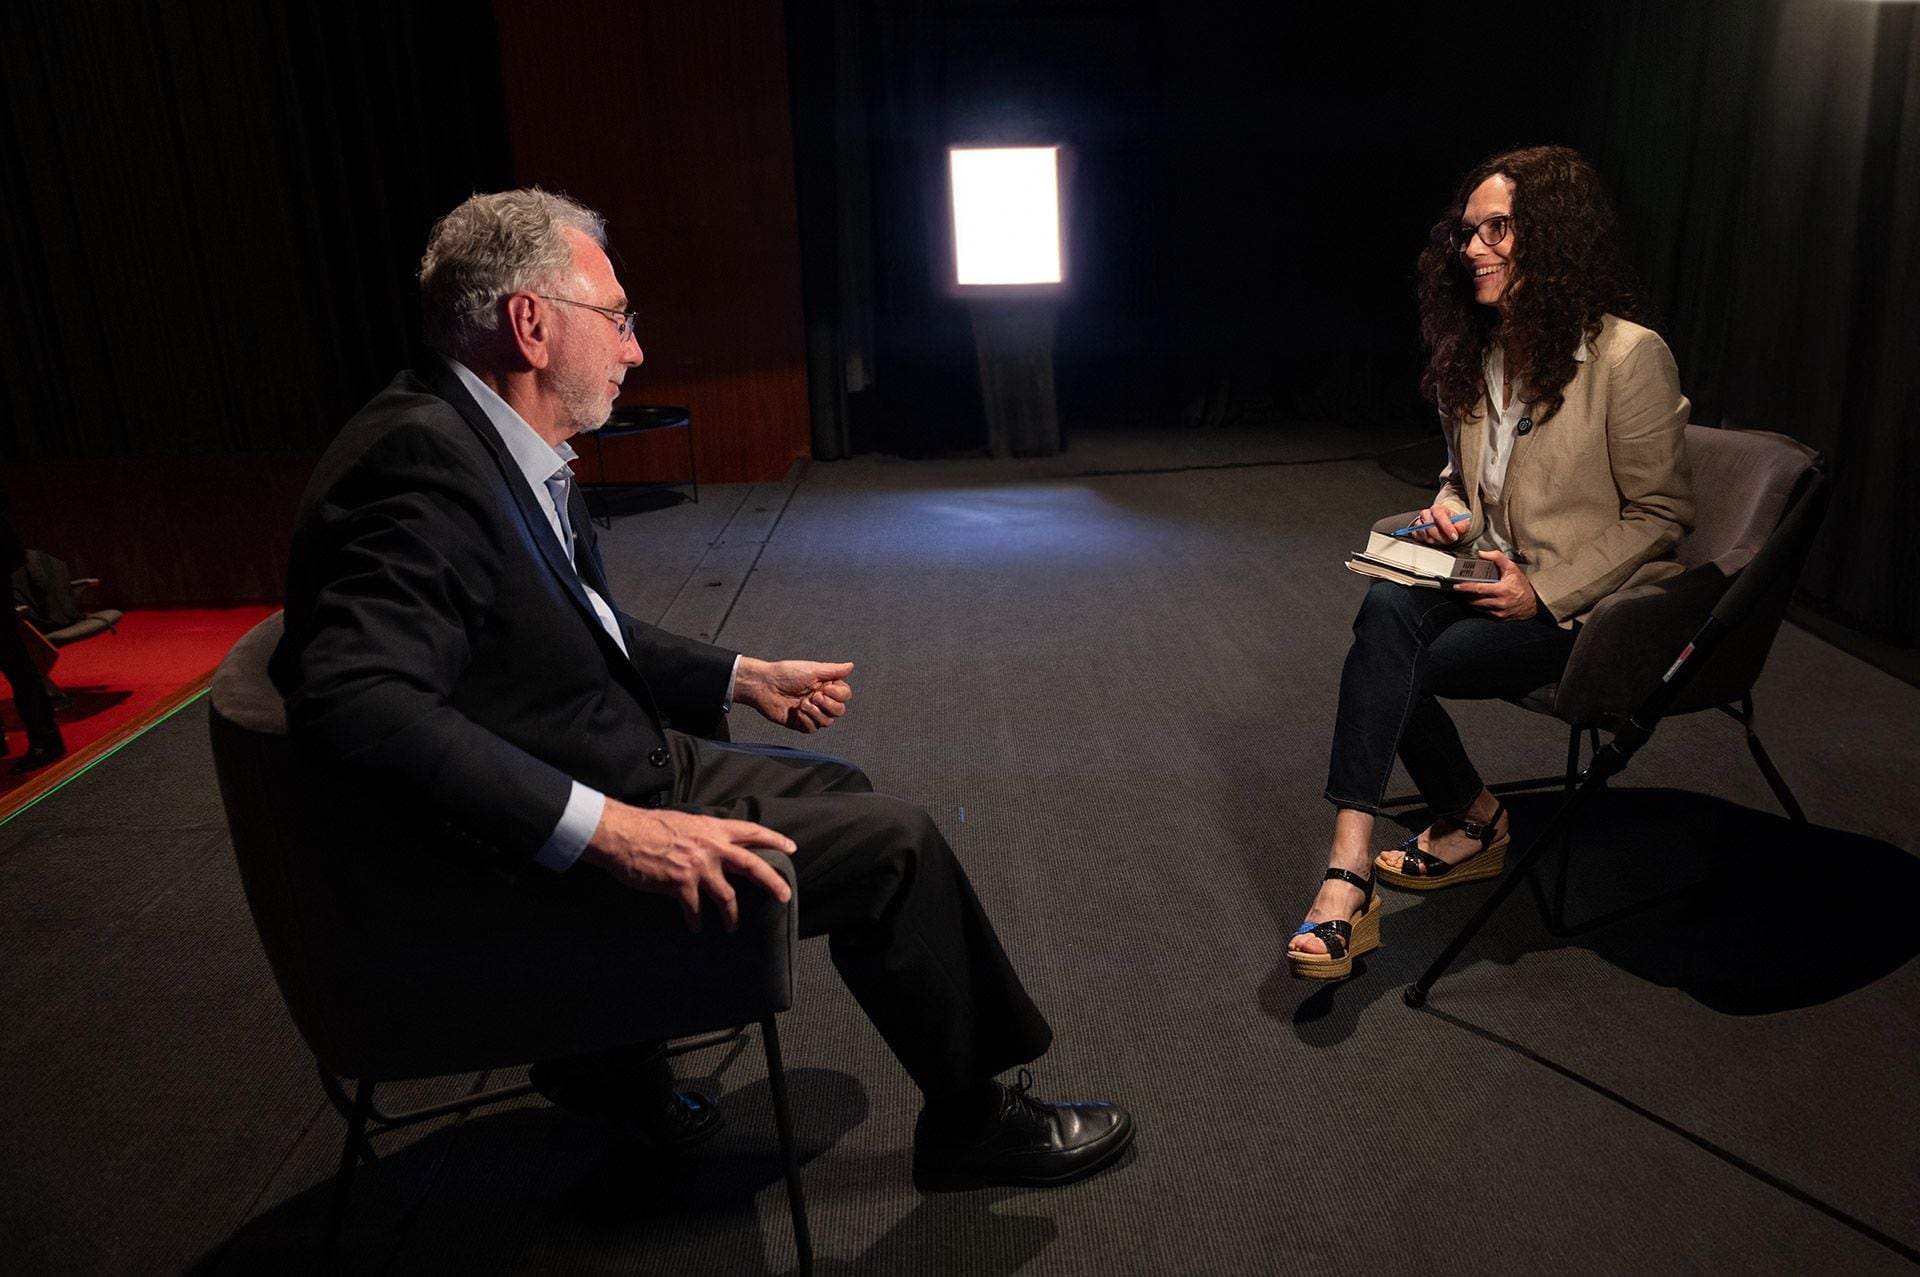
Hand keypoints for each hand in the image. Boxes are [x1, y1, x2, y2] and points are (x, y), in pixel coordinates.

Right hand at [580, 800, 794, 931]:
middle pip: (752, 865)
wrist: (622, 834)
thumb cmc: (647, 826)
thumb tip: (709, 843)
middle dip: (772, 882)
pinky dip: (697, 921)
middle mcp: (711, 847)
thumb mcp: (684, 822)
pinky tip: (696, 928)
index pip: (752, 832)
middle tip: (784, 896)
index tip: (791, 848)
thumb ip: (702, 833)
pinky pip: (696, 909)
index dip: (774, 840)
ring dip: (732, 916)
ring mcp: (698, 867)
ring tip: (733, 928)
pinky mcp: (681, 884)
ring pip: (726, 896)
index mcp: (712, 828)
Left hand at [733, 657, 853, 732]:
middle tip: (813, 696)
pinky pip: (812, 729)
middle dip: (827, 705)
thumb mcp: (812, 669)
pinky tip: (796, 712)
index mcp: (825, 686)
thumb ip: (833, 670)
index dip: (838, 695)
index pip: (845, 696)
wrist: (764, 686)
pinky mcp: (800, 723)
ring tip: (802, 704)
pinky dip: (806, 721)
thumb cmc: (786, 674)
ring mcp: (811, 712)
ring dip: (815, 713)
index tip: (824, 689)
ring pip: (827, 722)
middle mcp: (820, 700)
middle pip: (839, 711)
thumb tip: (850, 666)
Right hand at [1405, 503, 1466, 545]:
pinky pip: (1418, 537)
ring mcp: (1420, 522)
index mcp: (1438, 509)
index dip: (1447, 527)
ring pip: (1424, 533)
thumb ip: (1462, 526)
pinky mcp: (1416, 531)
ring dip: (1435, 540)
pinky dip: (1427, 541)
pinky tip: (1435, 540)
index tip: (1454, 535)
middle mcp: (1426, 514)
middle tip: (1450, 540)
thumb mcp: (1462, 524)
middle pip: (1429, 526)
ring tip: (1443, 540)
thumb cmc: (1453, 524)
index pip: (1439, 515)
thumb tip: (1457, 528)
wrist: (1447, 527)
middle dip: (1441, 536)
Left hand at [1452, 550, 1539, 620]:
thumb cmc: (1522, 585)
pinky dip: (1480, 606)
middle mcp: (1499, 602)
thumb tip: (1481, 554)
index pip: (1478, 589)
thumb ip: (1497, 558)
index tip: (1456, 586)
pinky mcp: (1498, 618)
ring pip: (1477, 607)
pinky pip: (1484, 612)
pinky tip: (1480, 600)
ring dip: (1471, 600)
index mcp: (1501, 590)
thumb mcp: (1512, 568)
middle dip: (1466, 594)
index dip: (1465, 587)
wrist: (1533, 603)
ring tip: (1470, 594)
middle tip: (1461, 589)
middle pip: (1474, 600)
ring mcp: (1498, 612)